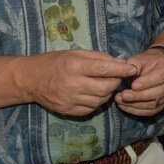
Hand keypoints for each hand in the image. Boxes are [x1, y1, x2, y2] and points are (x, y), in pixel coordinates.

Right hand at [22, 50, 136, 116]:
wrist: (31, 79)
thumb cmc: (55, 62)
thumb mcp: (76, 53)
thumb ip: (99, 57)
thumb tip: (121, 63)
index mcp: (75, 66)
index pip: (104, 69)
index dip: (122, 69)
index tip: (132, 69)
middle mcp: (73, 84)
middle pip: (106, 88)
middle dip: (116, 82)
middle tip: (115, 77)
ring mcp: (70, 100)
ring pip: (101, 100)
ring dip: (107, 92)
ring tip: (102, 84)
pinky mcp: (68, 111)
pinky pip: (91, 109)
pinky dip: (97, 101)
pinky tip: (92, 93)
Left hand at [114, 47, 163, 116]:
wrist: (155, 66)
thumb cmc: (146, 62)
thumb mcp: (140, 58)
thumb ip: (135, 64)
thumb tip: (127, 73)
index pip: (159, 77)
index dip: (146, 83)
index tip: (133, 85)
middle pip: (157, 93)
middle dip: (138, 96)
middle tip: (123, 95)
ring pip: (153, 104)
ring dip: (135, 105)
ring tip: (120, 100)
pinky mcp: (163, 104)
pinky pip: (151, 111)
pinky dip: (137, 111)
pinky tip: (125, 106)